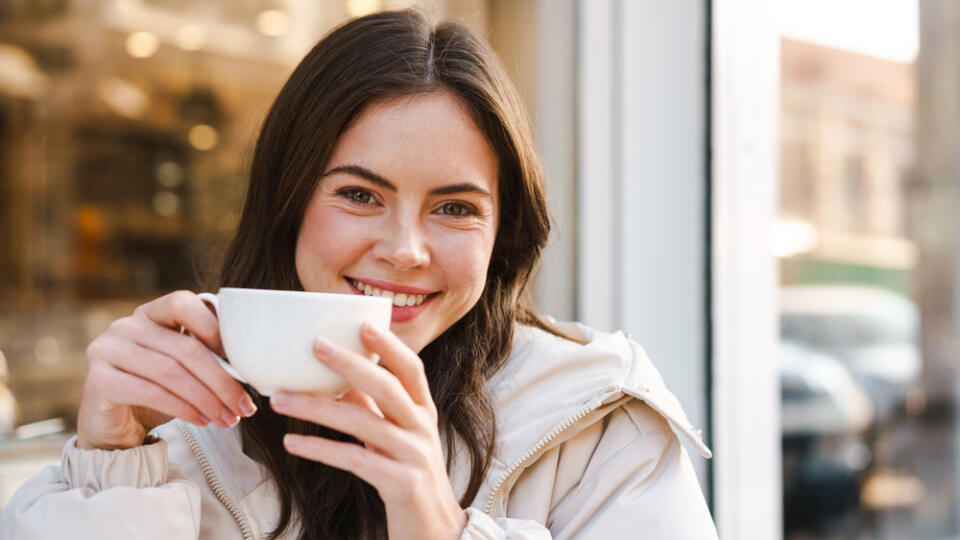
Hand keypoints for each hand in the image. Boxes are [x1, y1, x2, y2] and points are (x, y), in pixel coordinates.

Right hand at [77, 290, 256, 449]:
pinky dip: (183, 408)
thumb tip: (251, 360)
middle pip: (184, 347)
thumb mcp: (184, 367)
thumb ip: (205, 352)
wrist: (116, 427)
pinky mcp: (98, 381)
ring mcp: (106, 350)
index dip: (215, 329)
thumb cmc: (158, 392)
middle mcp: (125, 326)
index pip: (183, 303)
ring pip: (170, 372)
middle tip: (244, 406)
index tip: (240, 361)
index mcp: (150, 313)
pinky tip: (202, 420)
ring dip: (206, 399)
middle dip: (221, 380)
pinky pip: (150, 392)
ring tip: (227, 418)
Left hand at [269, 323, 466, 539]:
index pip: (411, 370)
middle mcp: (422, 429)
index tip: (362, 324)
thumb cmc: (408, 478)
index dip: (390, 346)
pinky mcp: (400, 484)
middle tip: (315, 345)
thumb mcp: (395, 438)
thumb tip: (337, 379)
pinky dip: (320, 449)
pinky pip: (354, 460)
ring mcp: (414, 456)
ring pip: (363, 423)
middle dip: (351, 364)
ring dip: (317, 408)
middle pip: (387, 388)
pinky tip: (292, 442)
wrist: (434, 531)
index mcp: (423, 413)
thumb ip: (373, 408)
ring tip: (280, 399)